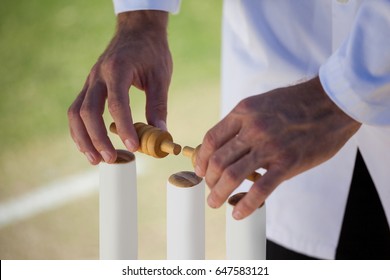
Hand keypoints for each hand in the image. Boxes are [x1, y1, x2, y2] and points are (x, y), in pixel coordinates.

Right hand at [68, 11, 171, 163]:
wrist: (137, 30)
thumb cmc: (151, 52)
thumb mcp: (160, 76)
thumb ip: (158, 105)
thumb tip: (160, 133)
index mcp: (118, 69)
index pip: (116, 103)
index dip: (124, 127)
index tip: (134, 146)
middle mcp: (98, 76)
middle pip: (88, 112)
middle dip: (97, 139)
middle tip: (111, 158)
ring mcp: (90, 81)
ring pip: (76, 113)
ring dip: (83, 139)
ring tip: (96, 160)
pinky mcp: (89, 87)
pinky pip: (77, 110)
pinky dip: (80, 130)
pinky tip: (90, 146)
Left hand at [195, 77, 360, 218]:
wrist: (332, 102)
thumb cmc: (295, 103)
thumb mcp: (261, 103)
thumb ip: (243, 123)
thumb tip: (226, 146)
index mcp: (243, 112)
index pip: (212, 139)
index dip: (202, 159)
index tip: (201, 171)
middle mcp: (253, 129)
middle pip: (218, 161)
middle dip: (209, 180)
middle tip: (209, 189)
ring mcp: (269, 146)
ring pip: (233, 176)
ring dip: (218, 194)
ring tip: (214, 202)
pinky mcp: (287, 163)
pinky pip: (260, 189)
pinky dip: (246, 205)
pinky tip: (238, 213)